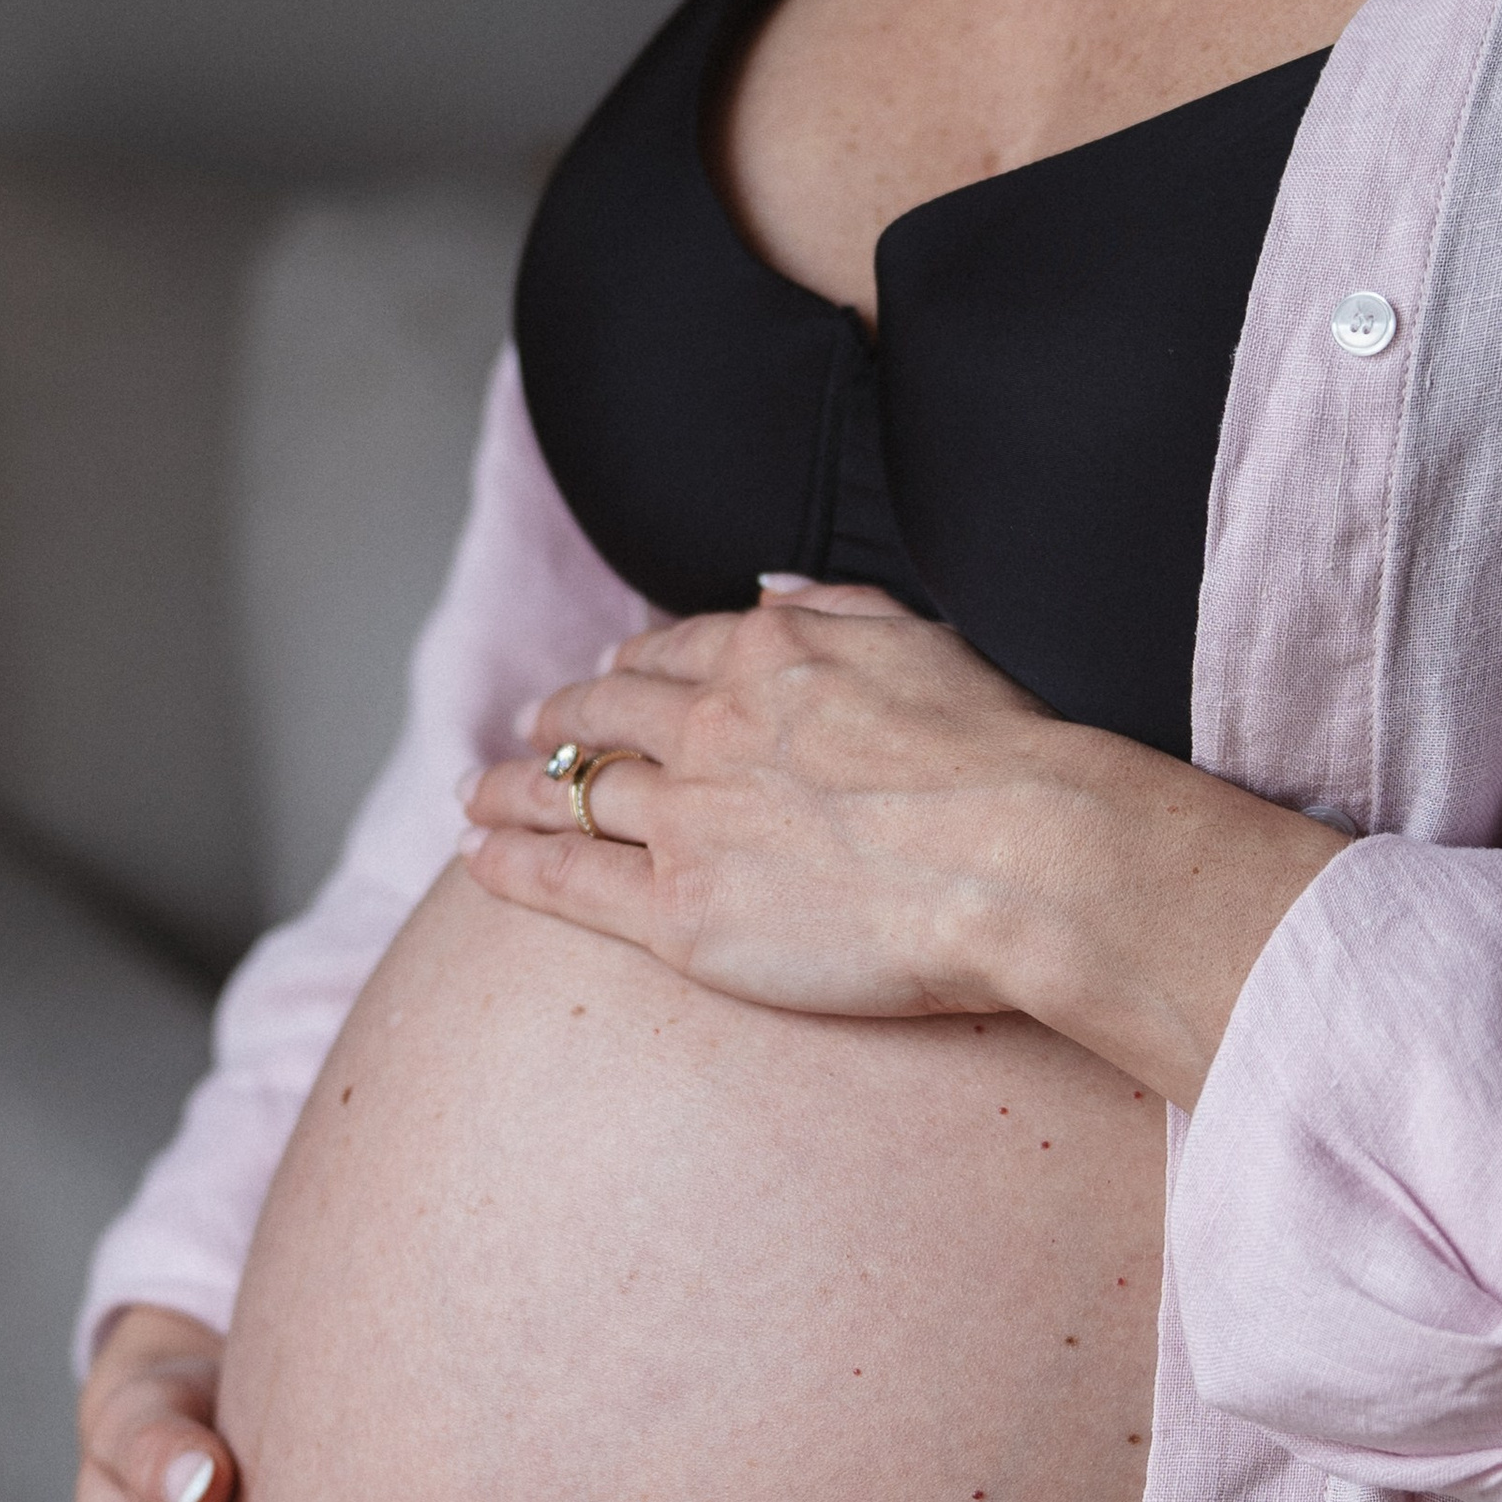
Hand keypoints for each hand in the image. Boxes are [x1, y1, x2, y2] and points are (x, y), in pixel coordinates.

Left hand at [460, 583, 1345, 1104]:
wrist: (1022, 853)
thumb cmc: (1005, 755)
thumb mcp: (922, 639)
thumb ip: (838, 610)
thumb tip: (771, 592)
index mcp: (769, 651)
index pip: (672, 651)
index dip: (633, 666)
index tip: (612, 678)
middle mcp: (711, 723)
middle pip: (604, 715)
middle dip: (559, 720)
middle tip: (531, 730)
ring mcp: (687, 817)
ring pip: (572, 791)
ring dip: (515, 787)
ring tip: (481, 794)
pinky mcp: (679, 910)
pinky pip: (568, 878)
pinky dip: (512, 859)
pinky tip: (479, 855)